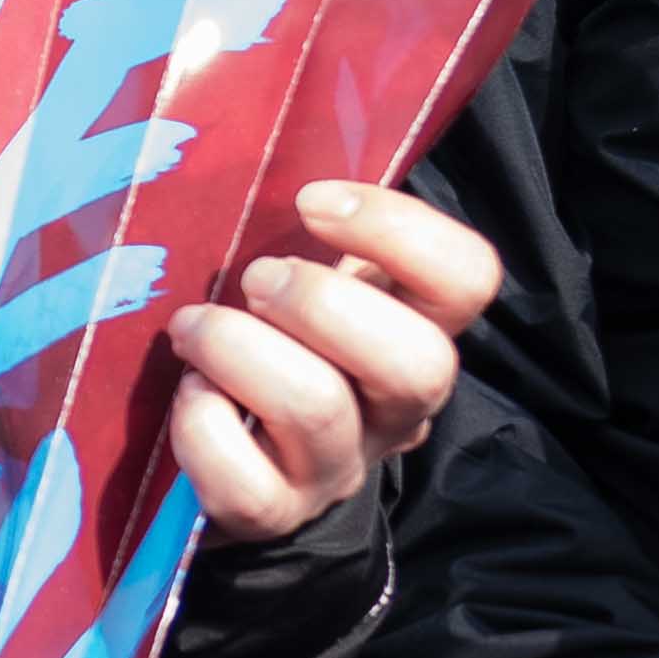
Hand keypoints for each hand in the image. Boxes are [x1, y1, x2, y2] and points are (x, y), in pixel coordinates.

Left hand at [157, 180, 501, 540]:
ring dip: (237, 348)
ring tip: (194, 327)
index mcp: (417, 328)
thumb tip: (244, 143)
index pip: (470, 277)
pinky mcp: (272, 514)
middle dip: (322, 303)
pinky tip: (188, 393)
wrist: (240, 465)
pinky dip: (201, 424)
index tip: (312, 201)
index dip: (398, 229)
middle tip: (256, 281)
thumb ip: (307, 230)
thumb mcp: (308, 277)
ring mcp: (338, 467)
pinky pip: (244, 481)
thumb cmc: (271, 338)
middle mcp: (396, 406)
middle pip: (419, 363)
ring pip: (317, 408)